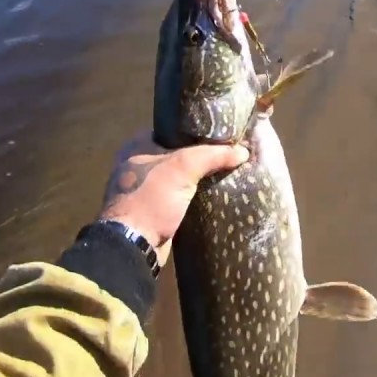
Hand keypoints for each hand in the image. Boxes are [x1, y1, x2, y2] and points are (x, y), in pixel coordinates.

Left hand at [99, 132, 248, 257]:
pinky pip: (179, 197)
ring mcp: (144, 189)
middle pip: (178, 154)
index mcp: (136, 145)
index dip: (197, 132)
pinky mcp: (153, 210)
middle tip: (228, 155)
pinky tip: (214, 195)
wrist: (132, 246)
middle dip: (201, 157)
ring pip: (180, 178)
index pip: (174, 130)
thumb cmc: (151, 198)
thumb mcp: (183, 168)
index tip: (222, 135)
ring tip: (227, 174)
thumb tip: (243, 151)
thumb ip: (212, 155)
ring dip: (198, 179)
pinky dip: (194, 197)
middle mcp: (137, 163)